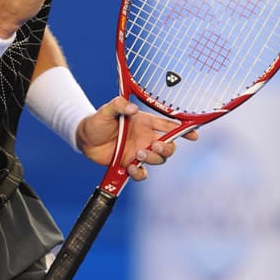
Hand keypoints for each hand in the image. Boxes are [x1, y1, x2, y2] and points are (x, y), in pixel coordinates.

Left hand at [76, 97, 197, 181]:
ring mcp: (139, 152)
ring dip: (153, 158)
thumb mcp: (106, 110)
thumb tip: (131, 108)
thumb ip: (118, 105)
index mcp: (144, 123)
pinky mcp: (130, 165)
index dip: (183, 130)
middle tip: (155, 145)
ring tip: (139, 153)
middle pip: (169, 146)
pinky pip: (142, 174)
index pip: (169, 126)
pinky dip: (140, 173)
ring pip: (159, 160)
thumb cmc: (97, 121)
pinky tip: (131, 168)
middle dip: (168, 148)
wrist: (84, 138)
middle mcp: (145, 138)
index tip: (194, 134)